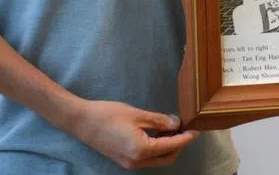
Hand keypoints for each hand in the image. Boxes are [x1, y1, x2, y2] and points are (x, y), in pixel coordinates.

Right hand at [69, 99, 198, 169]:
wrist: (82, 121)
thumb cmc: (108, 115)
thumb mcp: (137, 115)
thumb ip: (159, 120)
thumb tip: (177, 123)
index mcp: (142, 151)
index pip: (171, 146)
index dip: (186, 138)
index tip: (197, 130)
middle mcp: (137, 162)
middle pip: (167, 158)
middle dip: (179, 145)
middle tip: (185, 128)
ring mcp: (129, 163)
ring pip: (157, 160)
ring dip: (168, 147)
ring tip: (172, 128)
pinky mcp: (124, 160)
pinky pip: (147, 158)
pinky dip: (156, 148)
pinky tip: (158, 132)